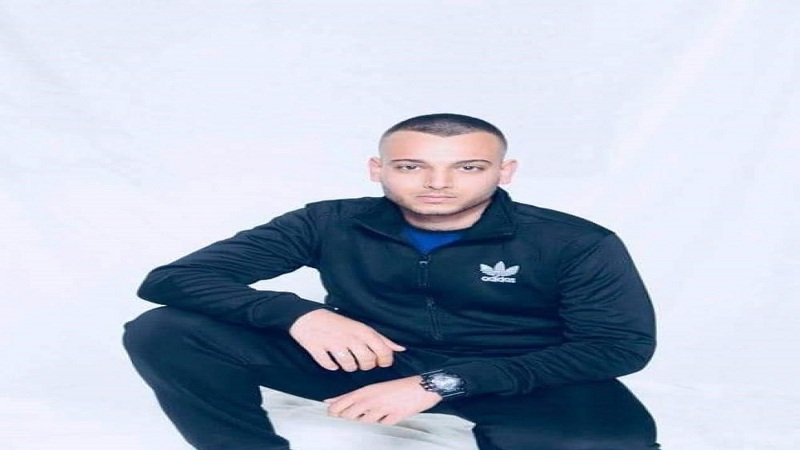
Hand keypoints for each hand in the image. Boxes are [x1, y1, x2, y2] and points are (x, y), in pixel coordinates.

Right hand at [289, 309, 405, 371]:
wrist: (307, 317)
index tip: (378, 362)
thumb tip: (401, 349)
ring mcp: (334, 343)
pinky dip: (331, 366)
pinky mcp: (318, 349)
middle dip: (365, 366)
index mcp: (363, 331)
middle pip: (367, 363)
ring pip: (349, 367)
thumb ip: (383, 340)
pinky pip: (330, 366)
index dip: (383, 362)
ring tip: (344, 359)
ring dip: (348, 367)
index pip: (383, 352)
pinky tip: (330, 359)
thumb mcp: (362, 328)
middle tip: (359, 361)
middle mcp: (350, 337)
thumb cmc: (338, 323)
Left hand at [324, 376, 441, 424]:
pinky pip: (382, 425)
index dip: (334, 409)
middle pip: (349, 415)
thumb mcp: (372, 388)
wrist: (421, 387)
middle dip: (350, 416)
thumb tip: (331, 402)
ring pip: (365, 421)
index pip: (341, 403)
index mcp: (365, 391)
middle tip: (357, 412)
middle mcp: (371, 400)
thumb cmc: (397, 387)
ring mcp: (382, 409)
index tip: (331, 412)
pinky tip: (388, 415)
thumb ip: (352, 397)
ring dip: (368, 419)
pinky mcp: (393, 418)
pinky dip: (383, 422)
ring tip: (378, 411)